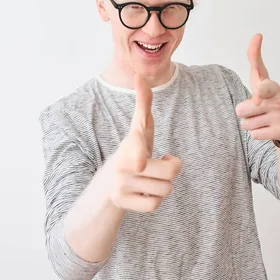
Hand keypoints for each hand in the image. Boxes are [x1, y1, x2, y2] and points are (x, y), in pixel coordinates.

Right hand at [107, 73, 181, 211]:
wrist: (106, 182)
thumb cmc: (132, 150)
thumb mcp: (139, 129)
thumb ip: (143, 103)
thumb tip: (140, 75)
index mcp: (130, 143)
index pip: (138, 144)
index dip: (138, 152)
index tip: (138, 162)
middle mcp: (123, 163)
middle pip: (172, 171)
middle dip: (171, 168)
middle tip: (158, 165)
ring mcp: (121, 184)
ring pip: (166, 189)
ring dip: (161, 185)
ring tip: (147, 179)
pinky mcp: (121, 202)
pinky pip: (155, 205)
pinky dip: (153, 201)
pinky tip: (142, 193)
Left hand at [235, 34, 279, 141]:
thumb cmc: (270, 99)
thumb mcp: (262, 80)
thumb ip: (255, 60)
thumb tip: (257, 35)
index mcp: (272, 86)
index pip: (264, 84)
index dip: (260, 88)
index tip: (259, 87)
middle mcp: (277, 100)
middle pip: (241, 110)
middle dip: (244, 112)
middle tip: (258, 110)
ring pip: (245, 124)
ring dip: (250, 123)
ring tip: (263, 119)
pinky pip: (253, 135)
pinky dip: (258, 133)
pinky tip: (268, 128)